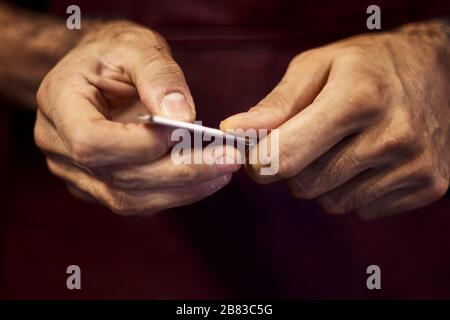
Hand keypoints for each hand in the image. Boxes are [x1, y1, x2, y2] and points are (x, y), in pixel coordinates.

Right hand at [35, 21, 239, 214]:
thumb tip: (184, 118)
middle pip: (118, 178)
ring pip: (128, 200)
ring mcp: (76, 173)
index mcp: (59, 105)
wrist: (99, 71)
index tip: (187, 131)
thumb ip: (159, 77)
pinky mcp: (98, 185)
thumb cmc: (114, 54)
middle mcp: (59, 147)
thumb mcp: (136, 47)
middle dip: (179, 172)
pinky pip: (135, 201)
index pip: (92, 142)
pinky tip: (205, 178)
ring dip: (182, 190)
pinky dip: (173, 194)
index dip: (141, 145)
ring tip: (223, 170)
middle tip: (228, 159)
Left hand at [221, 20, 449, 218]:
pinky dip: (353, 190)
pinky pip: (363, 209)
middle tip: (305, 142)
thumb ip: (275, 103)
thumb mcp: (317, 66)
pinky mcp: (429, 185)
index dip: (259, 161)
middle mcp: (392, 135)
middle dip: (292, 169)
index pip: (286, 156)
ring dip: (323, 182)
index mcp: (358, 97)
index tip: (256, 155)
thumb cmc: (367, 65)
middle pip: (305, 185)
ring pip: (333, 203)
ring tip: (340, 147)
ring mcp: (415, 164)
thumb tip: (234, 131)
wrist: (438, 71)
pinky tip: (366, 160)